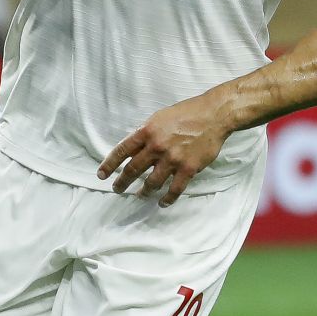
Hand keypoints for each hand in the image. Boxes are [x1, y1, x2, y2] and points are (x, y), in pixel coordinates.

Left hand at [97, 93, 235, 205]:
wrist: (214, 115)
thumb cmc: (188, 112)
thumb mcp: (160, 117)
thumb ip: (147, 132)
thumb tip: (136, 147)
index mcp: (147, 131)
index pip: (122, 151)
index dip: (110, 164)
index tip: (102, 175)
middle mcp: (156, 146)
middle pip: (133, 170)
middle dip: (122, 182)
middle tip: (117, 189)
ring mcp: (172, 159)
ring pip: (152, 182)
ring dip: (143, 192)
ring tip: (139, 195)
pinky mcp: (188, 168)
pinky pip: (174, 189)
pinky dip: (167, 198)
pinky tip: (162, 203)